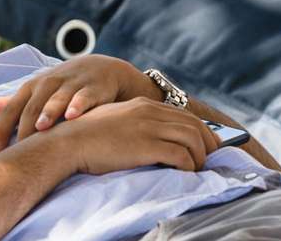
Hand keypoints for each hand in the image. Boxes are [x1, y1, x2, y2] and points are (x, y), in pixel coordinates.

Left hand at [0, 54, 163, 152]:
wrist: (103, 70)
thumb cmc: (62, 86)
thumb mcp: (36, 92)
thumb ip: (9, 103)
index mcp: (32, 88)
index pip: (12, 109)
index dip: (1, 128)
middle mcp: (49, 84)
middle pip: (33, 106)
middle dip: (24, 126)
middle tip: (17, 149)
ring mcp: (71, 84)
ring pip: (57, 98)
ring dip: (48, 111)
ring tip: (41, 127)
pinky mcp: (93, 88)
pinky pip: (85, 97)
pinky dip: (78, 104)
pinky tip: (72, 116)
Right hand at [48, 97, 219, 173]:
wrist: (69, 142)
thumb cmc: (87, 138)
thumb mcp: (114, 122)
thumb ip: (135, 125)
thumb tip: (151, 140)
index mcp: (143, 106)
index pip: (183, 114)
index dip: (200, 130)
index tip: (206, 145)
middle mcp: (150, 112)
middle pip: (194, 125)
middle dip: (208, 144)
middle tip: (211, 160)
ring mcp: (149, 128)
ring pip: (192, 139)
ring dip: (200, 157)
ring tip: (198, 170)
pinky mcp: (147, 146)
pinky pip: (181, 155)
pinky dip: (189, 166)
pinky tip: (185, 174)